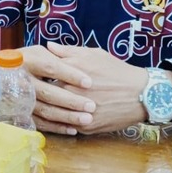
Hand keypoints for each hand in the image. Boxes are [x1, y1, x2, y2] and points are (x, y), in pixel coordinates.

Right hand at [18, 44, 94, 134]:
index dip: (70, 74)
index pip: (51, 68)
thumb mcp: (36, 52)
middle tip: (92, 106)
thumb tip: (74, 54)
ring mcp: (19, 99)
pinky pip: (39, 123)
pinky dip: (56, 127)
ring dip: (67, 116)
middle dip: (71, 100)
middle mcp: (21, 80)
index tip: (89, 82)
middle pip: (49, 92)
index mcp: (26, 60)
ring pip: (45, 110)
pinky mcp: (19, 114)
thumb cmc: (22, 61)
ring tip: (87, 119)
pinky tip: (72, 129)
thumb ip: (55, 54)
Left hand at [20, 43, 151, 134]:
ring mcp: (79, 111)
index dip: (36, 72)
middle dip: (38, 91)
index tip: (29, 72)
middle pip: (46, 93)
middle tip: (30, 89)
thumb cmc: (117, 71)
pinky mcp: (86, 126)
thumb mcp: (94, 54)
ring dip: (46, 108)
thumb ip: (68, 51)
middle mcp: (74, 91)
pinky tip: (54, 116)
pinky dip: (60, 121)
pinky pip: (66, 125)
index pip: (45, 72)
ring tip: (41, 103)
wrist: (142, 94)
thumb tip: (48, 46)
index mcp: (74, 71)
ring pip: (54, 112)